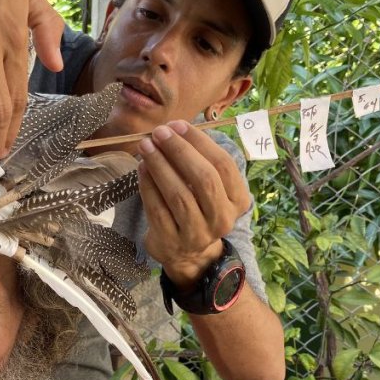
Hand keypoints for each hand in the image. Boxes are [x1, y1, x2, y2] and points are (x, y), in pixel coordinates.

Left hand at [136, 121, 250, 287]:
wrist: (190, 255)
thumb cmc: (199, 209)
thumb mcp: (212, 190)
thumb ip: (201, 162)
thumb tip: (175, 129)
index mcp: (238, 201)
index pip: (223, 165)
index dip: (200, 142)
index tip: (179, 125)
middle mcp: (222, 219)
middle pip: (204, 179)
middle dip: (180, 151)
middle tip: (159, 132)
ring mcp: (197, 234)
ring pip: (179, 195)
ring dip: (160, 165)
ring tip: (146, 146)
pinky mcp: (171, 242)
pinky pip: (157, 209)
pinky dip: (148, 185)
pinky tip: (141, 167)